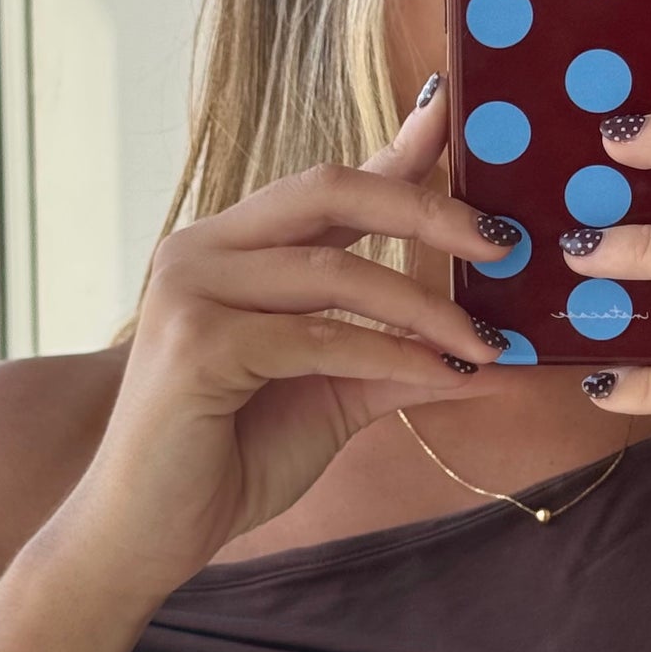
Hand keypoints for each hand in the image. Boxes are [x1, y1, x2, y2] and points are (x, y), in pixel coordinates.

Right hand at [43, 77, 516, 601]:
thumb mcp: (337, 395)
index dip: (397, 147)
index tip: (454, 117)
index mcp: (234, 247)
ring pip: (334, 271)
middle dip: (426, 209)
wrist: (146, 534)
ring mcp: (192, 289)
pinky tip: (440, 373)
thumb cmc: (233, 457)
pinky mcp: (196, 344)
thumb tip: (496, 356)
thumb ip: (403, 359)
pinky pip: (319, 336)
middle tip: (504, 241)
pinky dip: (390, 354)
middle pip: (330, 190)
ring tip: (486, 342)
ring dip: (424, 307)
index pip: (328, 184)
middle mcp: (205, 248)